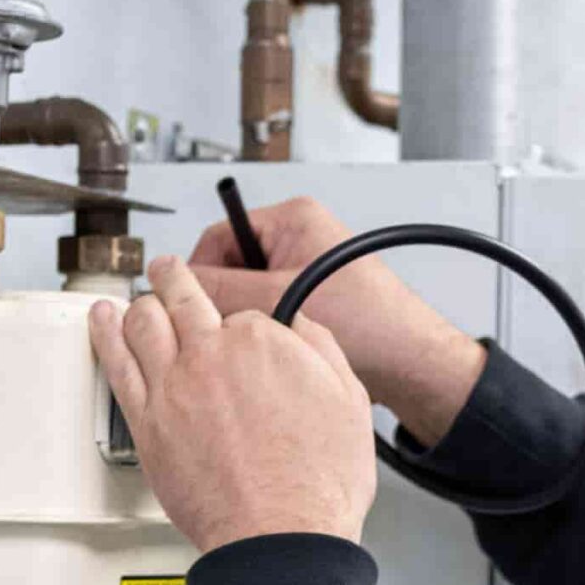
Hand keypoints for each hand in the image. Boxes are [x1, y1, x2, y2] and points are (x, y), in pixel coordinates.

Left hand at [89, 257, 377, 554]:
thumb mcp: (349, 399)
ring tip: (136, 294)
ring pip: (142, 322)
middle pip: (183, 300)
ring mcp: (173, 386)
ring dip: (139, 301)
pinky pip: (115, 364)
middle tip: (168, 270)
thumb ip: (320, 350)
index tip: (242, 335)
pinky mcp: (147, 422)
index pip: (243, 314)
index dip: (245, 327)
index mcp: (262, 341)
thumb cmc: (316, 484)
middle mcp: (211, 354)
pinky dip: (103, 334)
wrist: (281, 536)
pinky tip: (99, 321)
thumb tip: (302, 326)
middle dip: (174, 278)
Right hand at [184, 197, 488, 446]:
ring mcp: (309, 271)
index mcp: (294, 219)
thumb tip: (172, 287)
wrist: (412, 365)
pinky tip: (278, 354)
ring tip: (262, 344)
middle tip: (228, 331)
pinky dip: (269, 333)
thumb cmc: (370, 323)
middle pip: (231, 268)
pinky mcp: (316, 301)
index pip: (217, 237)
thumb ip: (219, 290)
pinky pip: (273, 313)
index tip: (187, 307)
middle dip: (227, 302)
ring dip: (248, 322)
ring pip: (250, 296)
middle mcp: (302, 239)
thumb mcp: (278, 301)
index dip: (198, 275)